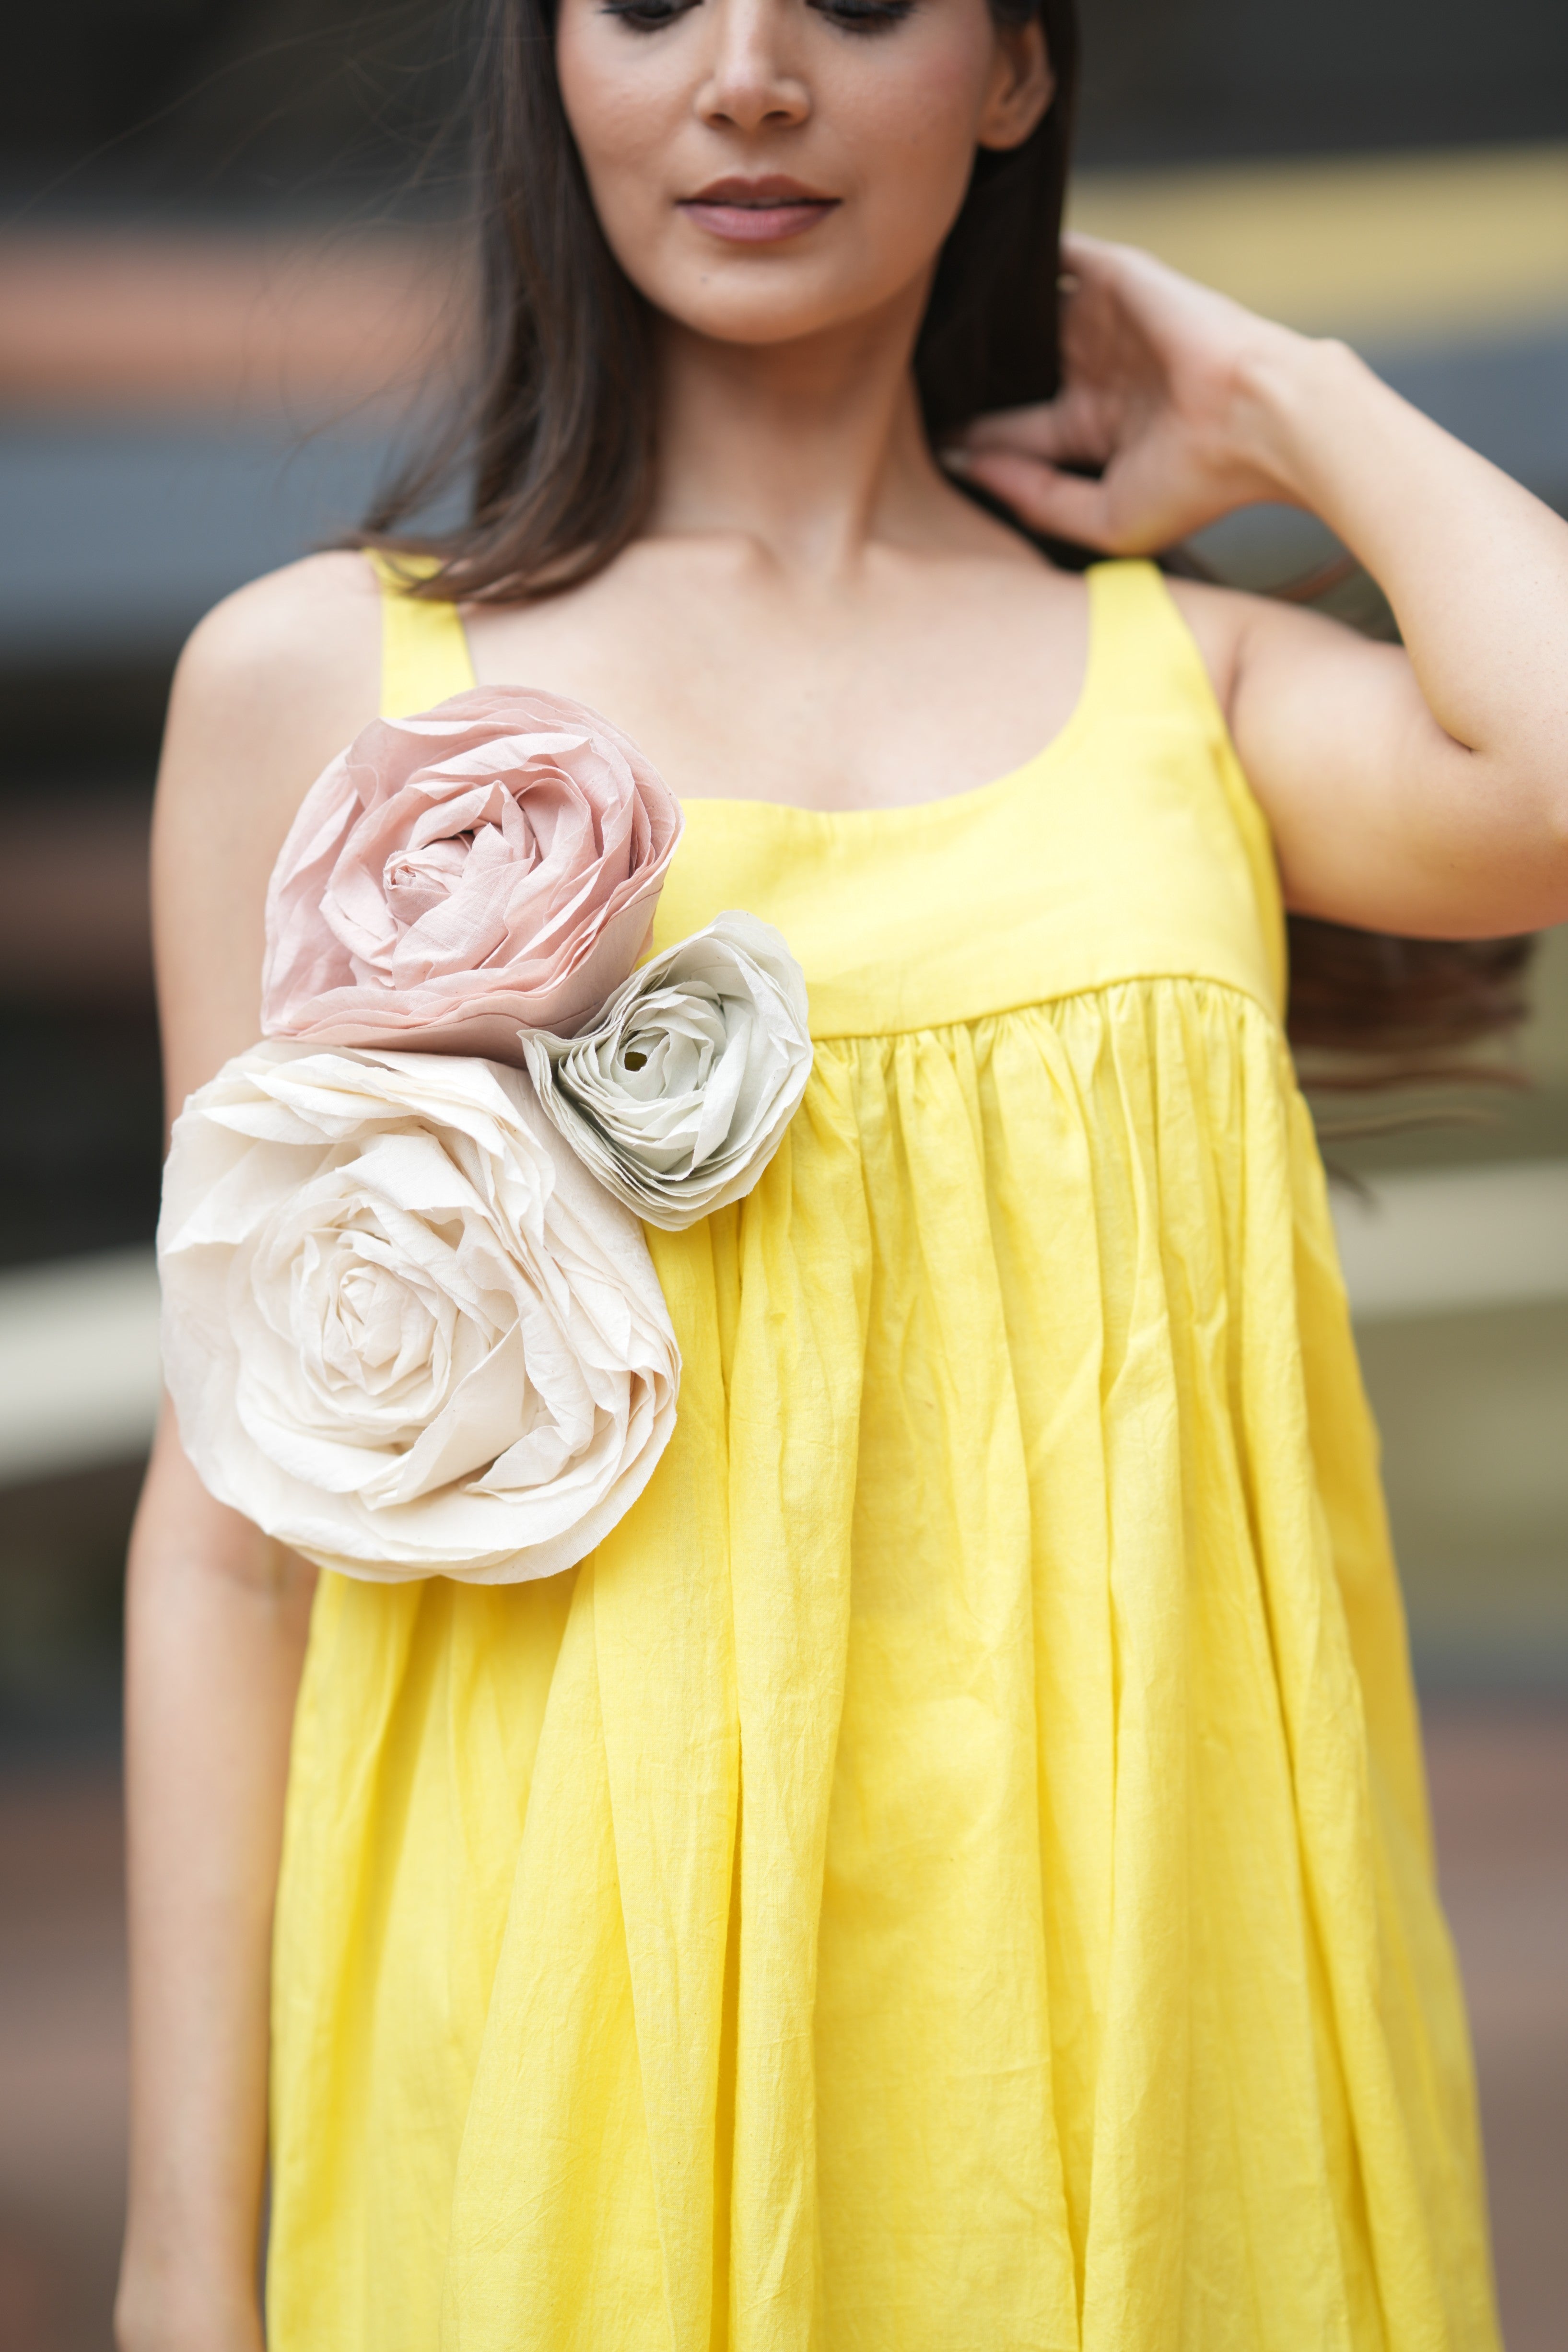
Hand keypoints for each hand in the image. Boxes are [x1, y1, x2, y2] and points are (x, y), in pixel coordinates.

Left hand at [947, 232, 1313, 551]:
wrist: (1259, 420)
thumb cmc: (1195, 483)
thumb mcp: (1102, 519)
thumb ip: (1034, 497)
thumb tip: (968, 466)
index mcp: (1097, 428)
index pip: (1017, 427)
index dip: (973, 431)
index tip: (924, 433)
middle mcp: (1099, 371)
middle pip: (1017, 362)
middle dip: (973, 365)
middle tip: (910, 364)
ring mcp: (1108, 322)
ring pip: (1030, 308)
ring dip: (989, 307)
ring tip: (924, 304)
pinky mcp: (1118, 277)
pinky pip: (1056, 254)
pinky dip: (1018, 254)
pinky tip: (969, 253)